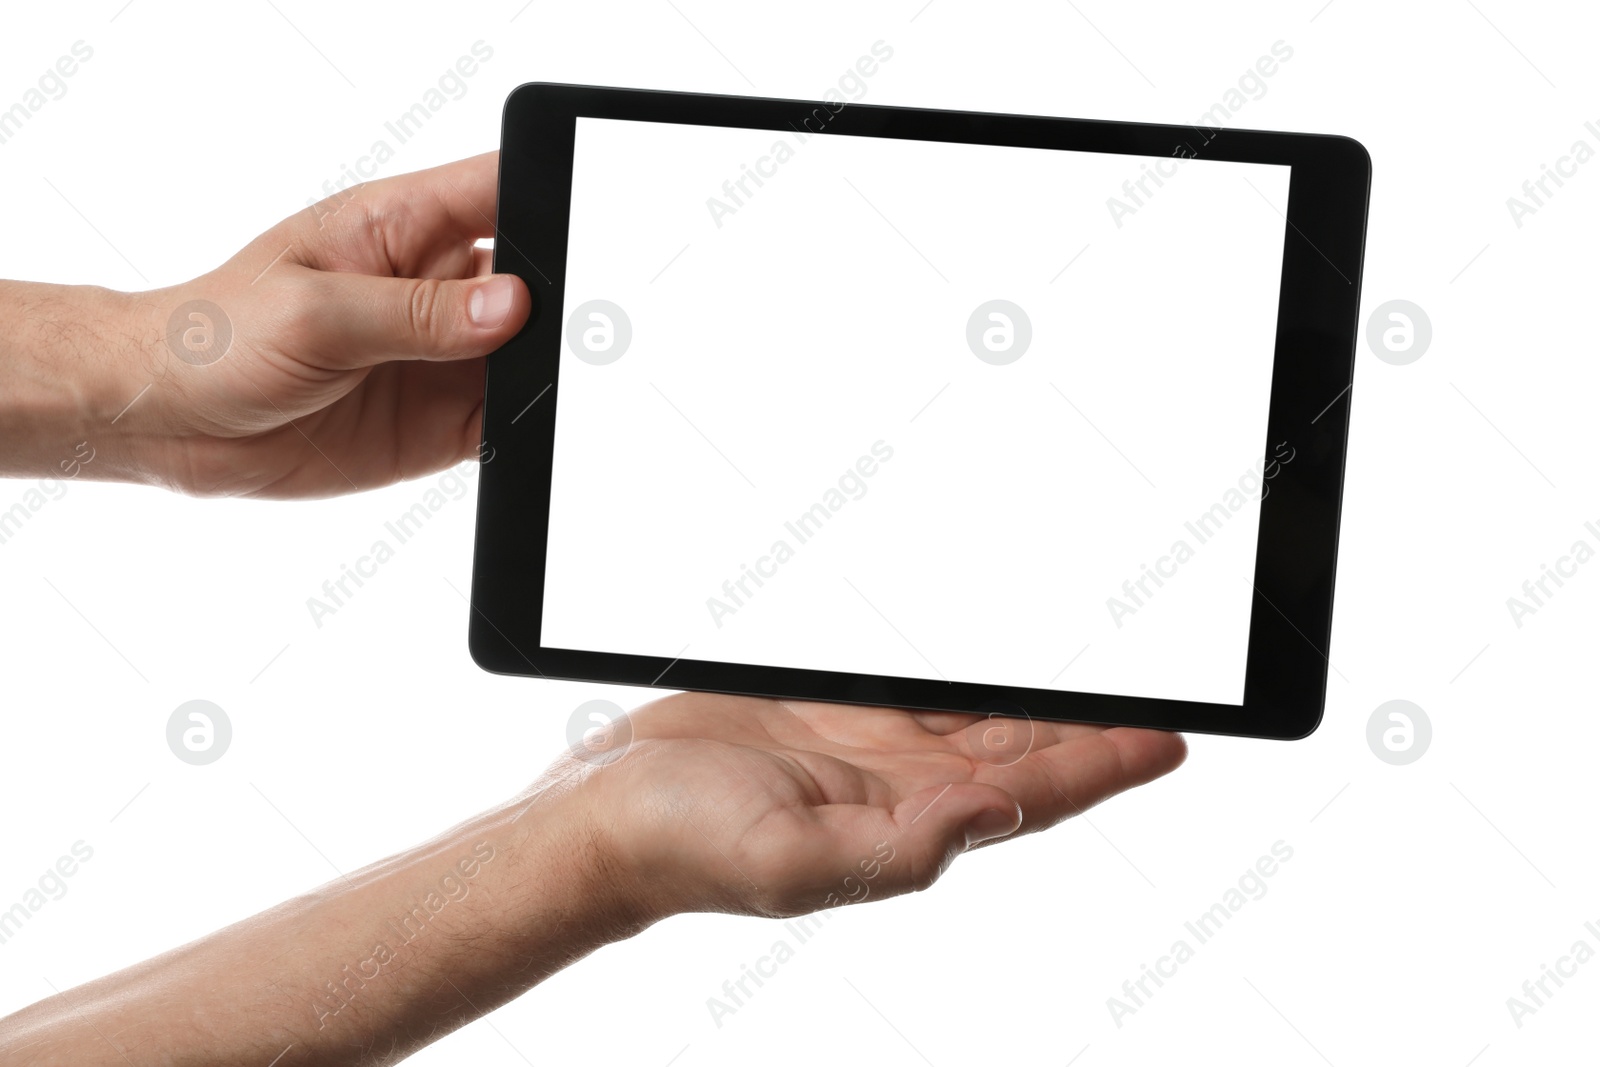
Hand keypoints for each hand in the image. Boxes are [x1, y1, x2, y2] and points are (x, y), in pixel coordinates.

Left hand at [110, 152, 530, 496]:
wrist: (167, 420)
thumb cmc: (216, 337)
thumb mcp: (317, 315)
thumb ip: (419, 313)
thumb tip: (513, 305)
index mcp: (402, 225)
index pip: (497, 189)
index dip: (548, 196)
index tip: (584, 234)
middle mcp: (434, 285)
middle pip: (533, 274)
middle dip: (560, 299)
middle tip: (563, 332)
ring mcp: (442, 356)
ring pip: (529, 354)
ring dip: (545, 371)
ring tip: (537, 387)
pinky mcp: (441, 419)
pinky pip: (505, 420)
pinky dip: (527, 429)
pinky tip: (525, 432)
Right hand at [561, 694, 1186, 919]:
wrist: (607, 811)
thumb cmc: (682, 847)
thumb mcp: (789, 862)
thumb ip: (896, 850)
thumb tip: (992, 817)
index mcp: (909, 826)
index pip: (1034, 793)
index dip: (1106, 766)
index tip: (1172, 737)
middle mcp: (906, 786)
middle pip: (1028, 745)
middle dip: (1099, 720)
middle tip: (1165, 684)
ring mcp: (873, 744)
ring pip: (987, 708)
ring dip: (1049, 690)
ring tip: (1113, 664)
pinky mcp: (836, 705)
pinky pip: (924, 675)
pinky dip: (975, 663)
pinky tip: (1008, 648)